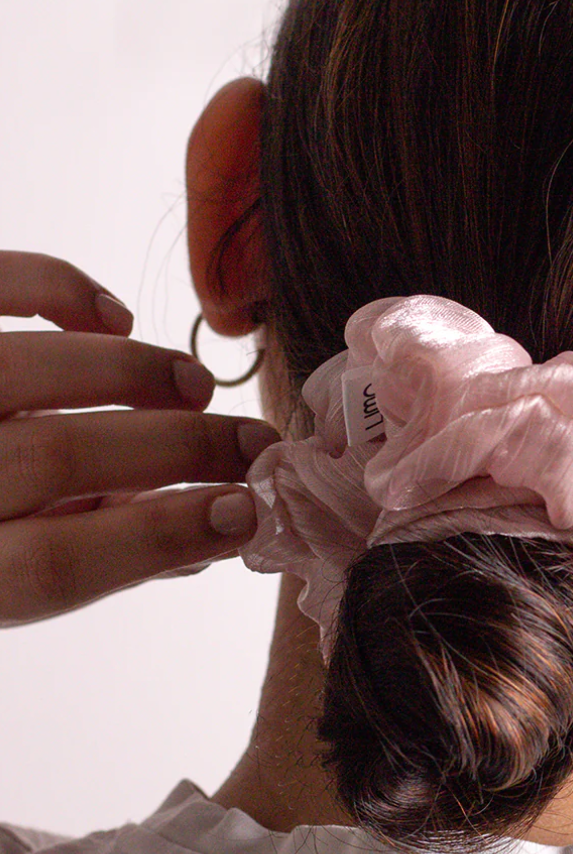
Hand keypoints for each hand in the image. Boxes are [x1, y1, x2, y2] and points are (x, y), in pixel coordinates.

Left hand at [0, 250, 280, 625]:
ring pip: (37, 372)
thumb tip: (203, 535)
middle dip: (186, 450)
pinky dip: (65, 290)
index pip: (60, 564)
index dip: (166, 536)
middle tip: (253, 445)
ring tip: (195, 389)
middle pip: (63, 459)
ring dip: (141, 374)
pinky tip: (114, 321)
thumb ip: (85, 555)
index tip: (245, 513)